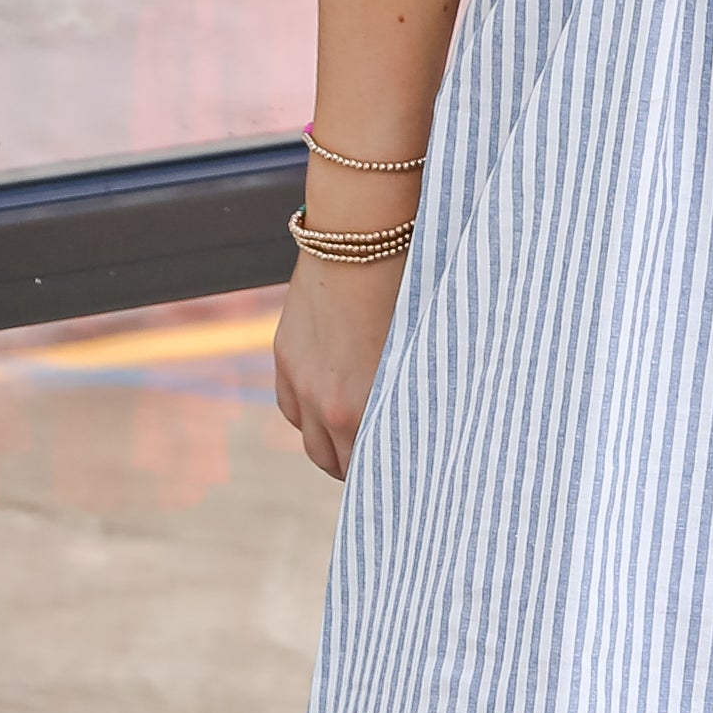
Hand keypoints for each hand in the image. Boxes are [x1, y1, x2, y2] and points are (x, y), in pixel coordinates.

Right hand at [272, 243, 408, 480]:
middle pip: (334, 463)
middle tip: (383, 461)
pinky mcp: (284, 356)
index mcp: (361, 409)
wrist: (361, 238)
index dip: (388, 474)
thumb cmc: (407, 290)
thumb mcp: (419, 351)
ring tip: (357, 439)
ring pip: (310, 439)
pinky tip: (329, 406)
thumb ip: (414, 395)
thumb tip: (428, 426)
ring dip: (331, 445)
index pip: (371, 468)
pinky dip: (308, 415)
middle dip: (358, 467)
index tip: (405, 475)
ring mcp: (298, 380)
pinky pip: (290, 407)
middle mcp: (324, 404)